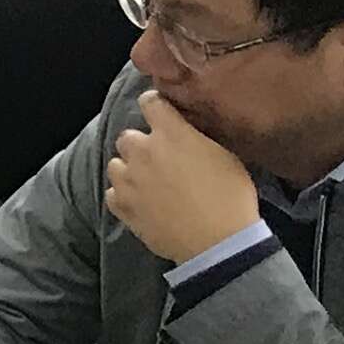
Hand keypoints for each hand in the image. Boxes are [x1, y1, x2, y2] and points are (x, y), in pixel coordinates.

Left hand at [103, 93, 259, 264]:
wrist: (218, 241)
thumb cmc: (230, 196)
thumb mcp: (225, 156)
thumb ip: (198, 138)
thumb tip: (187, 133)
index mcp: (171, 134)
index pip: (150, 101)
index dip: (155, 105)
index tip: (161, 113)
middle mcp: (143, 152)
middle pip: (127, 136)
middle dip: (140, 144)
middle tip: (158, 158)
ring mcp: (128, 180)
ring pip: (115, 164)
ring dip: (129, 169)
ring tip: (147, 182)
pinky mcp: (122, 207)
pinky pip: (112, 194)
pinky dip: (123, 195)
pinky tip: (139, 202)